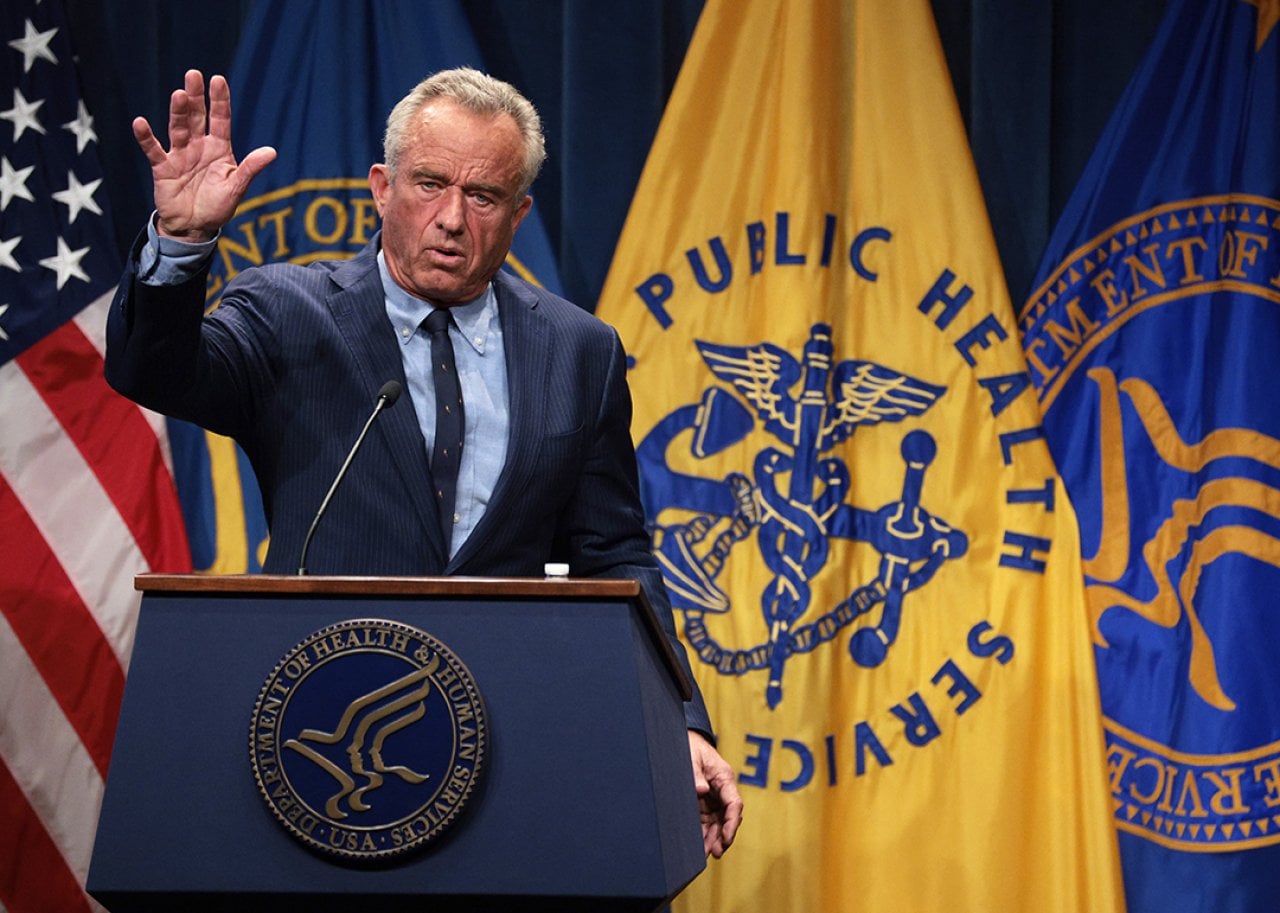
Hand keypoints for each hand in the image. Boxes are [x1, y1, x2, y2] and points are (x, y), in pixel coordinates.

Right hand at [132, 70, 276, 241]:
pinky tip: (141, 123)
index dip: (219, 101)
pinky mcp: (163, 167)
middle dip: (196, 97)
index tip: (218, 80)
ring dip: (178, 112)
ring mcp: (180, 155)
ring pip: (178, 128)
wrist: (194, 227)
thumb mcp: (236, 187)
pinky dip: (146, 138)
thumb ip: (250, 169)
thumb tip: (272, 152)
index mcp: (219, 149)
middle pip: (197, 117)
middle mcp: (198, 147)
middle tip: (193, 74)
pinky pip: (153, 150)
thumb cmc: (217, 207)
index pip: (220, 119)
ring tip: (179, 94)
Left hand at [688, 730, 741, 857]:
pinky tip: (700, 847)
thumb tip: (702, 791)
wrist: (684, 740)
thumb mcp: (691, 757)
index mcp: (724, 777)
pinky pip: (707, 821)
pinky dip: (704, 834)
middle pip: (727, 817)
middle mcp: (722, 790)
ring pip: (718, 823)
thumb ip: (695, 774)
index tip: (726, 838)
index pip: (734, 804)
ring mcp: (714, 797)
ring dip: (713, 839)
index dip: (732, 823)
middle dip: (723, 836)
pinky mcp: (704, 802)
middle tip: (715, 852)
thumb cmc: (690, 745)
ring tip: (705, 855)